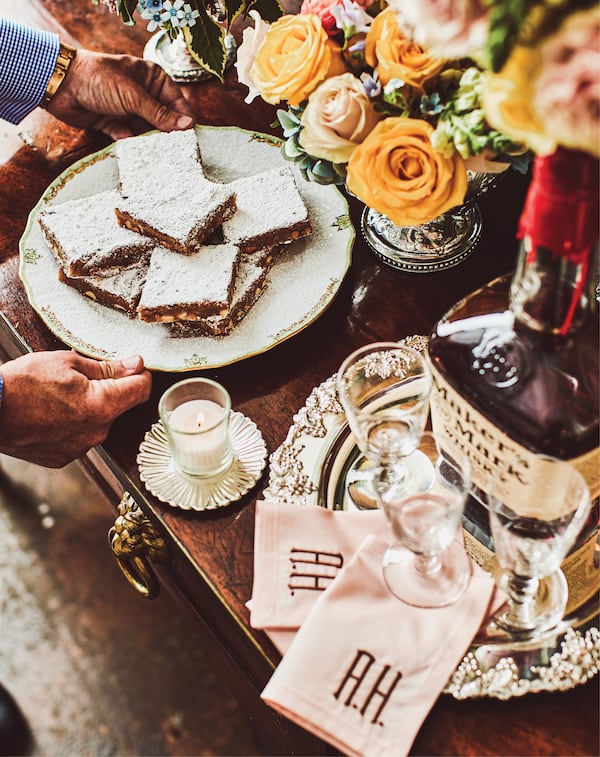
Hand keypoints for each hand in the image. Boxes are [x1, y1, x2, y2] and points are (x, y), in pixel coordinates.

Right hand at [0, 351, 151, 466]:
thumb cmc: (22, 384)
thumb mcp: (68, 362)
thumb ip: (107, 367)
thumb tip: (135, 365)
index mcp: (103, 406)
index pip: (142, 390)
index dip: (140, 374)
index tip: (133, 367)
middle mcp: (97, 432)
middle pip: (118, 407)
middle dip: (107, 390)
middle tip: (78, 378)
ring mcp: (80, 448)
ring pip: (97, 422)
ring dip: (87, 408)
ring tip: (57, 397)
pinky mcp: (62, 458)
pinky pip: (78, 437)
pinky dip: (70, 425)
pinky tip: (49, 413)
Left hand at [45, 49, 195, 138]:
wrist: (61, 86)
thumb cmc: (99, 80)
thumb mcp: (133, 96)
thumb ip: (160, 114)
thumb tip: (189, 125)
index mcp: (153, 79)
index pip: (177, 103)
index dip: (184, 122)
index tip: (191, 140)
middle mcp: (144, 94)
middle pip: (164, 121)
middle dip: (167, 135)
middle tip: (175, 153)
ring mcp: (129, 110)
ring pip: (146, 132)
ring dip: (148, 142)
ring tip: (155, 155)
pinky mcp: (115, 124)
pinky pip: (129, 138)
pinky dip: (130, 143)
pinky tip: (131, 148)